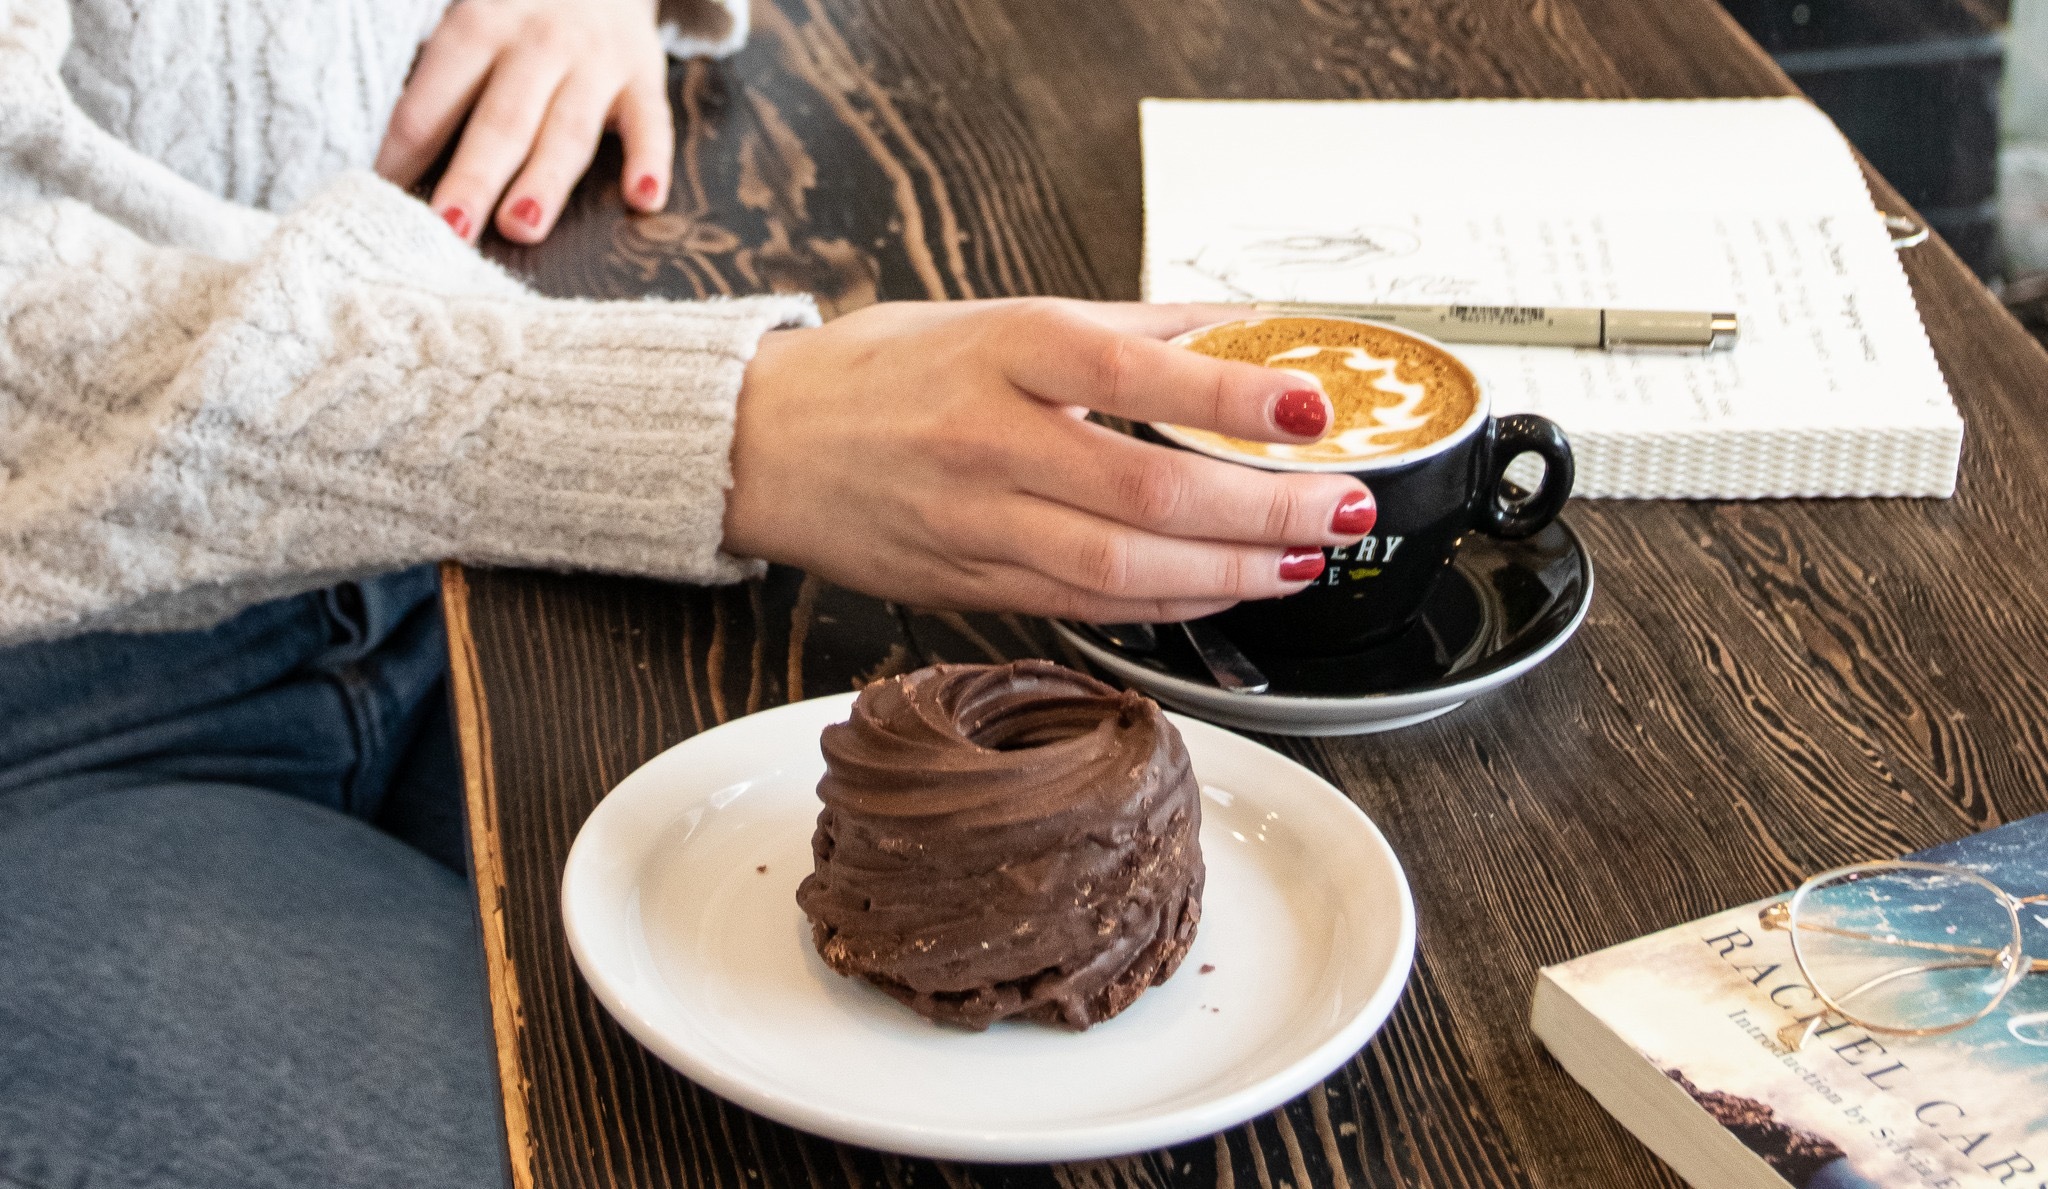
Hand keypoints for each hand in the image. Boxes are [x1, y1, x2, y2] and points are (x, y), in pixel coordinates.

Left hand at [375, 0, 670, 244]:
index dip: (405, 152)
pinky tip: (643, 198)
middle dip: (475, 177)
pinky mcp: (643, 76)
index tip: (383, 203)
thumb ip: (446, 78)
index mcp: (479, 26)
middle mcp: (537, 43)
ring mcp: (595, 62)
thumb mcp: (474, 18)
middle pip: (502, 121)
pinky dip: (651, 159)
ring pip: (568, 129)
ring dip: (546, 180)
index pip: (433, 100)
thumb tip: (402, 159)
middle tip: (450, 229)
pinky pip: (651, 121)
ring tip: (520, 226)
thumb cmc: (519, 10)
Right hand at [724, 299, 1378, 622]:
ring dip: (1229, 572)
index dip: (1234, 396)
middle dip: (1264, 509)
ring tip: (1300, 558)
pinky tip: (1221, 588)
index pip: (1136, 373)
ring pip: (1121, 567)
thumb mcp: (995, 316)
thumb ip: (1123, 327)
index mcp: (1002, 354)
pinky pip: (1085, 605)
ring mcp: (976, 524)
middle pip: (1146, 491)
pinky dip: (1165, 602)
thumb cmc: (879, 373)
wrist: (760, 445)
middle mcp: (988, 441)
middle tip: (1340, 507)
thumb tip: (1235, 328)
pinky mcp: (969, 585)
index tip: (1313, 407)